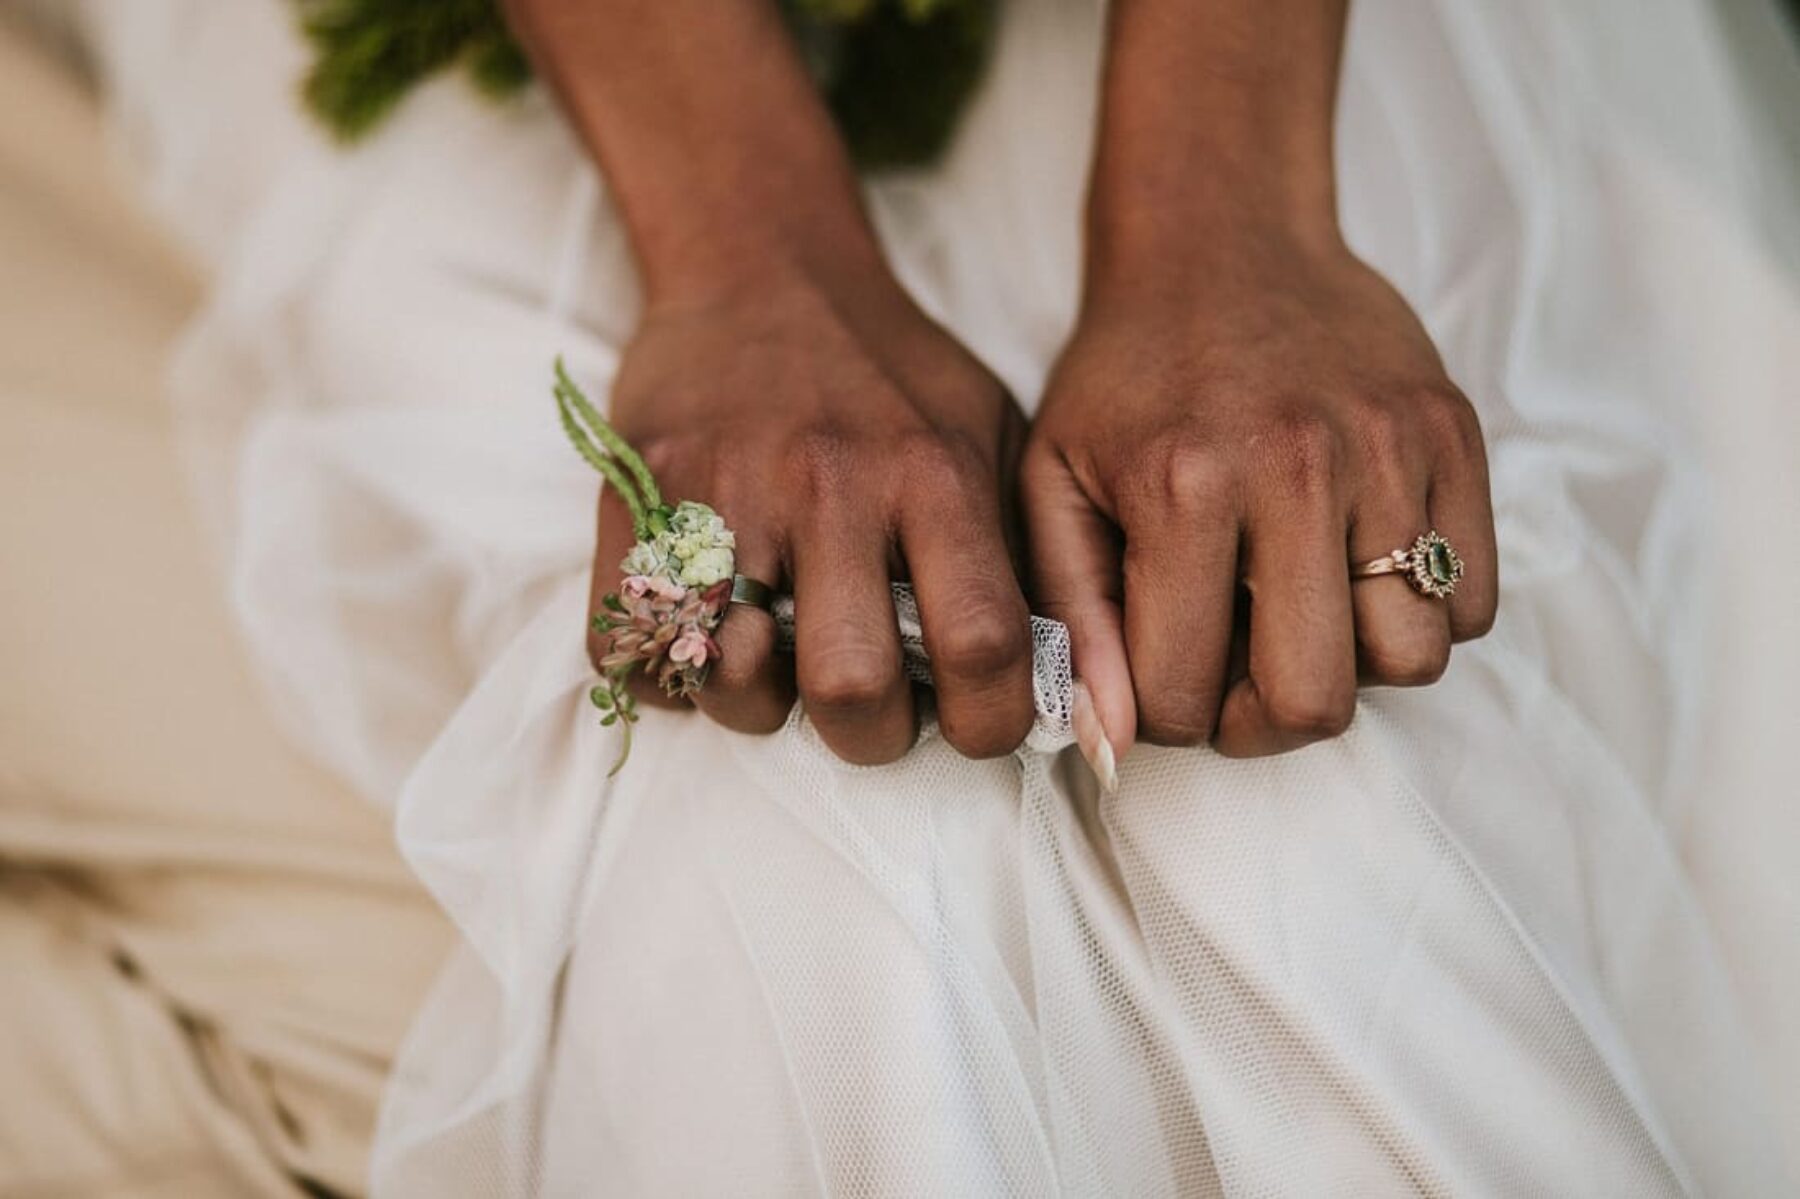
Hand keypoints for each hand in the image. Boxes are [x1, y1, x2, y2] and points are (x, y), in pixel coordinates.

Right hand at [588, 266, 1035, 763]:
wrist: (762, 267)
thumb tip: (1055, 679)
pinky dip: (659, 674)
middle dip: (866, 735)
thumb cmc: (887, 372)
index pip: (982, 645)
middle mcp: (833, 486)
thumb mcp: (987, 429)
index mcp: (935, 476)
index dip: (989, 721)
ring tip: (773, 670)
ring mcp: (727, 491)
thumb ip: (1016, 544)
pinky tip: (698, 644)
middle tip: (865, 711)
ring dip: (754, 706)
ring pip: (729, 679)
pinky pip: (625, 644)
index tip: (975, 727)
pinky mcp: (639, 494)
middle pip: (851, 688)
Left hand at [1023, 235, 1498, 759]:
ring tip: (1300, 612)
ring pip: (1410, 660)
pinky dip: (1420, 613)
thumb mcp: (1055, 488)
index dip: (1169, 717)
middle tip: (1237, 672)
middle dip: (1264, 720)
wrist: (1219, 242)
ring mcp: (1391, 448)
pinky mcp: (1455, 434)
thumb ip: (1074, 621)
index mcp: (1183, 488)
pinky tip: (1357, 568)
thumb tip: (1113, 744)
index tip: (1165, 677)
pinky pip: (1472, 601)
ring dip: (1352, 665)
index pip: (1188, 696)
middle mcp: (1297, 468)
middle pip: (1315, 701)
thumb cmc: (1125, 380)